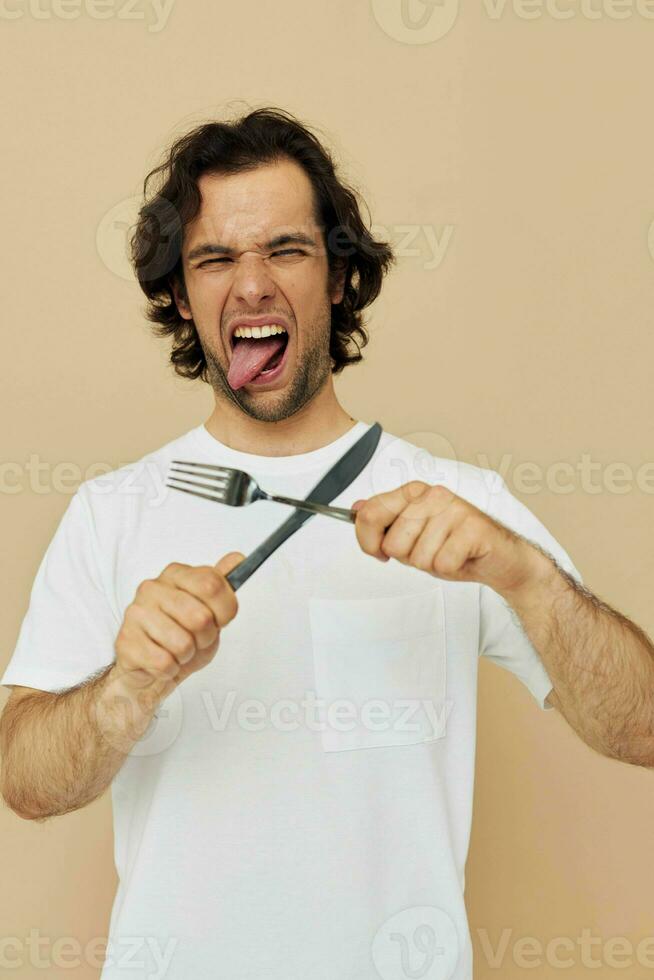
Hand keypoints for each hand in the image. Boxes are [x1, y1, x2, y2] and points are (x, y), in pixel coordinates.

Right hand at [113, 551, 244, 698]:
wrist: (151, 668)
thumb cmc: (183, 636)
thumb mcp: (210, 610)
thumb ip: (222, 585)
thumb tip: (237, 558)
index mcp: (175, 574)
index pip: (212, 584)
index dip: (224, 610)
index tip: (220, 620)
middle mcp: (152, 588)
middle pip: (201, 617)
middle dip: (206, 637)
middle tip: (196, 639)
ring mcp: (136, 613)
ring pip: (183, 643)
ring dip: (187, 656)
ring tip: (178, 651)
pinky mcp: (125, 640)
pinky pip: (164, 662)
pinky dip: (171, 669)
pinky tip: (164, 661)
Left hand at [351, 481, 544, 596]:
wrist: (499, 560)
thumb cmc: (455, 547)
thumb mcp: (412, 536)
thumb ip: (385, 521)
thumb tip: (356, 507)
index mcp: (414, 492)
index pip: (369, 514)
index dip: (368, 542)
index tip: (380, 552)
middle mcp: (433, 495)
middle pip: (393, 543)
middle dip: (409, 558)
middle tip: (432, 551)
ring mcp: (454, 508)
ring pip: (418, 556)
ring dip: (432, 565)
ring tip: (449, 554)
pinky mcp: (473, 527)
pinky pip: (442, 563)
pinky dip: (451, 569)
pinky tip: (463, 558)